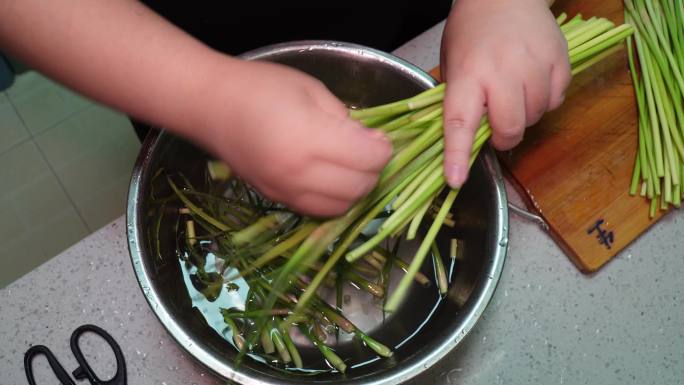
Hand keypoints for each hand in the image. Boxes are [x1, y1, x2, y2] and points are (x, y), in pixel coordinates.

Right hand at [197, 60, 391, 216]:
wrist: (210, 107)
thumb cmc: (260, 87)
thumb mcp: (312, 90)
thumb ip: (345, 119)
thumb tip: (369, 142)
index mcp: (311, 139)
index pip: (369, 159)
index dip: (383, 149)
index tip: (379, 138)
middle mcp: (300, 173)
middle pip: (360, 188)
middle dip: (374, 171)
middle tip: (368, 151)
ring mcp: (286, 191)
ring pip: (341, 207)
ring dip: (356, 190)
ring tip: (352, 167)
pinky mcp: (276, 199)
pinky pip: (317, 211)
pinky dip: (333, 200)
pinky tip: (331, 179)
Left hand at [440, 0, 570, 186]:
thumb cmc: (472, 32)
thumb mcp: (453, 64)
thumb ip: (461, 99)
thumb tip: (467, 139)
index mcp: (468, 74)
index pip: (460, 121)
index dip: (457, 154)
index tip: (456, 180)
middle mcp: (501, 71)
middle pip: (509, 127)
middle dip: (503, 137)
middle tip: (496, 129)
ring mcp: (534, 65)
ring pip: (535, 117)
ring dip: (524, 117)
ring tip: (514, 95)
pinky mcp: (559, 60)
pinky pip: (556, 101)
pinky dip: (545, 102)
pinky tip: (532, 84)